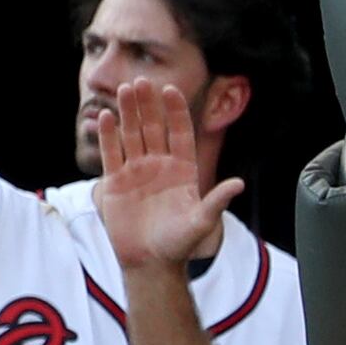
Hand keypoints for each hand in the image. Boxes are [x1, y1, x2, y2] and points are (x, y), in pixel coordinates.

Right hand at [93, 77, 243, 272]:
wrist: (150, 262)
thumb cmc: (179, 244)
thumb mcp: (201, 222)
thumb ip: (216, 201)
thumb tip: (239, 184)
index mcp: (182, 170)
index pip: (179, 134)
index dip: (175, 112)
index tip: (171, 90)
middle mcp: (159, 166)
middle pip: (153, 128)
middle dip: (149, 105)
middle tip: (143, 81)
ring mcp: (136, 172)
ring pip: (132, 135)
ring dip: (129, 113)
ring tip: (126, 90)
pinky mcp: (116, 182)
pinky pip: (112, 153)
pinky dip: (108, 135)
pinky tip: (106, 117)